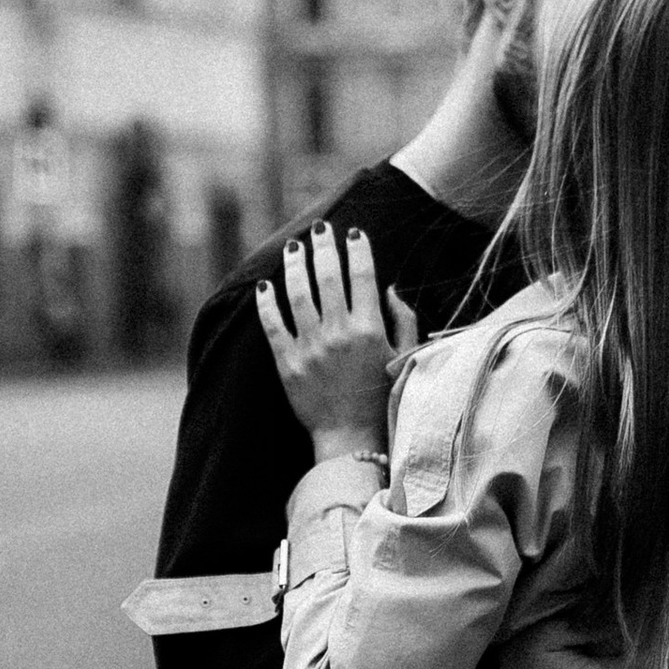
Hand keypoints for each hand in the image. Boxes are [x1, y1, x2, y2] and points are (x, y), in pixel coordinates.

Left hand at [256, 223, 420, 454]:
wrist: (351, 440)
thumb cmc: (382, 399)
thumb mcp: (403, 358)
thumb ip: (401, 320)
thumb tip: (389, 288)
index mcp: (369, 330)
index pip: (362, 276)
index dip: (358, 250)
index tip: (355, 232)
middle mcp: (338, 334)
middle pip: (327, 278)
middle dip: (324, 247)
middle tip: (320, 229)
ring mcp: (310, 348)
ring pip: (297, 295)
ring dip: (294, 267)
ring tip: (293, 248)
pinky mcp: (288, 364)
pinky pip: (273, 327)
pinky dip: (266, 304)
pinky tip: (265, 286)